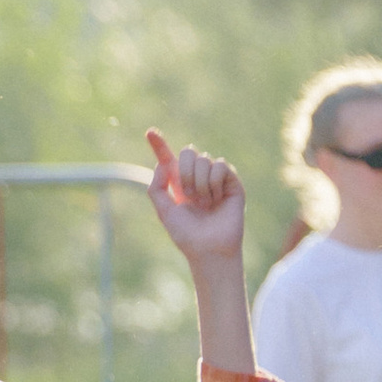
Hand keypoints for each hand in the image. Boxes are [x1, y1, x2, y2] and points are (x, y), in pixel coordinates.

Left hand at [146, 127, 244, 268]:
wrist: (209, 249)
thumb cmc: (186, 235)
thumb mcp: (164, 212)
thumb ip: (157, 188)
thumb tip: (161, 164)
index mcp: (179, 184)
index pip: (169, 159)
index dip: (160, 145)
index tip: (149, 132)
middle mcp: (197, 178)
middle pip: (188, 151)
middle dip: (184, 171)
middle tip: (188, 195)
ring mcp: (216, 179)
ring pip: (205, 159)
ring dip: (200, 183)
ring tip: (205, 204)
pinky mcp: (232, 182)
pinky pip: (221, 165)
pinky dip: (214, 182)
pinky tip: (216, 199)